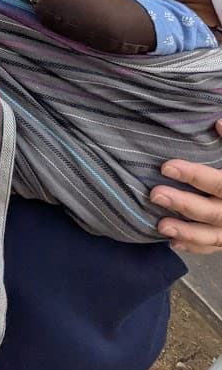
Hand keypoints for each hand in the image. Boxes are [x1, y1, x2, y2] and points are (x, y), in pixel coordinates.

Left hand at [151, 119, 221, 253]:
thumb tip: (218, 122)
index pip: (218, 183)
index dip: (194, 175)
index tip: (166, 167)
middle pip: (211, 211)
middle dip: (183, 204)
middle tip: (155, 194)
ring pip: (211, 235)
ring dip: (186, 232)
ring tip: (161, 226)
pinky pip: (211, 247)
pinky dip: (193, 245)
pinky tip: (172, 241)